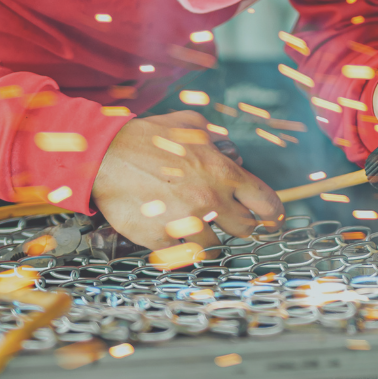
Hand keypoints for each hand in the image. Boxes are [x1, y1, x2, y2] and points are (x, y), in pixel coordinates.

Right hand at [90, 111, 283, 248]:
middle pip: (244, 229)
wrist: (105, 156)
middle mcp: (210, 200)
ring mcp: (187, 223)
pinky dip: (178, 246)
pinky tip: (168, 231)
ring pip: (213, 245)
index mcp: (223, 173)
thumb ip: (213, 136)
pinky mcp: (162, 240)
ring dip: (204, 235)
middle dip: (237, 224)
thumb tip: (222, 144)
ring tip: (188, 222)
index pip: (266, 202)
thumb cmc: (146, 138)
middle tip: (224, 219)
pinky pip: (181, 253)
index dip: (272, 213)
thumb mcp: (189, 125)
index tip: (272, 219)